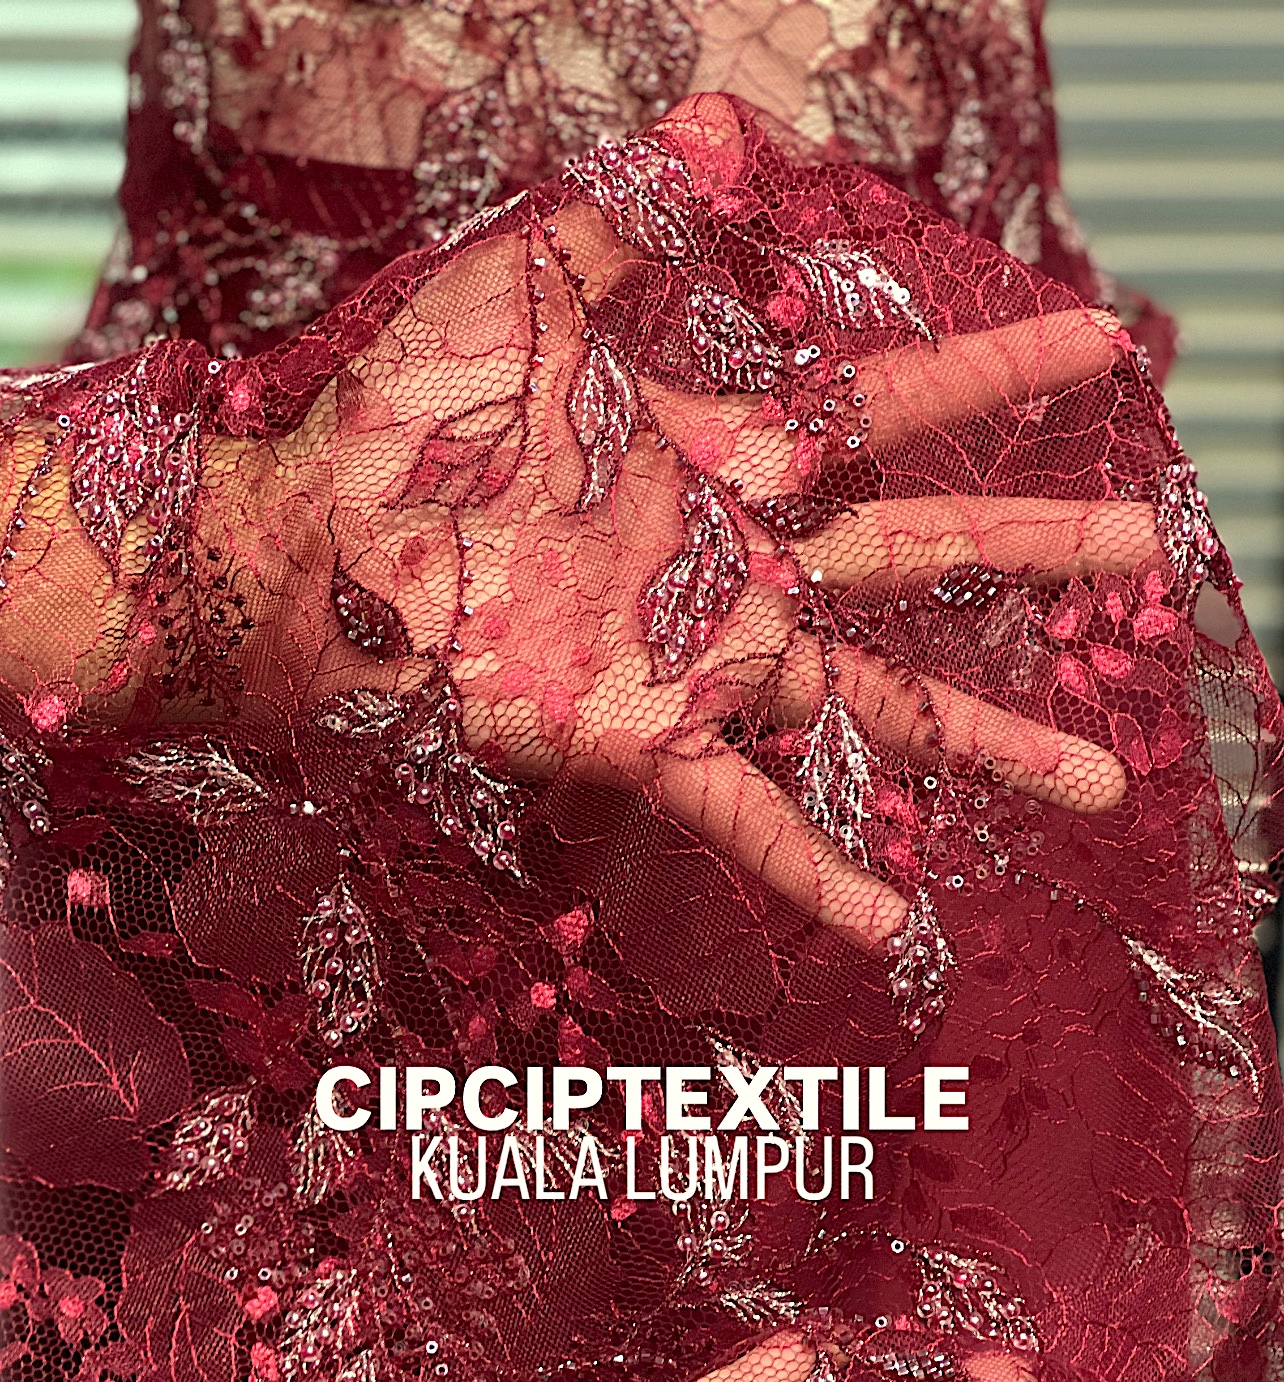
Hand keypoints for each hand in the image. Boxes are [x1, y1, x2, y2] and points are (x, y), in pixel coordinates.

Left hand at [178, 96, 1154, 949]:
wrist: (322, 547)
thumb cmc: (408, 421)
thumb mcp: (523, 291)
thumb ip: (631, 227)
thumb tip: (725, 126)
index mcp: (719, 457)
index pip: (889, 408)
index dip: (997, 372)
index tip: (1104, 342)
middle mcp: (736, 567)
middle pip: (921, 554)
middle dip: (1038, 549)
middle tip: (1146, 555)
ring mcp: (702, 663)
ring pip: (876, 708)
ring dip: (987, 743)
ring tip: (1090, 782)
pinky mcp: (647, 743)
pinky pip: (751, 815)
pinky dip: (820, 869)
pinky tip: (893, 920)